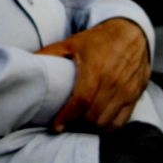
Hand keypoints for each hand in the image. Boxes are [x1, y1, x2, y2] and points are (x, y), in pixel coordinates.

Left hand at [37, 18, 149, 132]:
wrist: (131, 33)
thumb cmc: (97, 39)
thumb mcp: (71, 43)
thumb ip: (49, 54)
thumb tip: (27, 63)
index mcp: (96, 69)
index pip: (82, 100)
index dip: (68, 117)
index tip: (55, 126)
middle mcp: (113, 82)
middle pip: (94, 116)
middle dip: (76, 126)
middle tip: (62, 128)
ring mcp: (127, 91)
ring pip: (107, 122)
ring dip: (90, 129)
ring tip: (76, 128)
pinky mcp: (135, 96)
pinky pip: (121, 121)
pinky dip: (107, 129)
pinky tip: (94, 127)